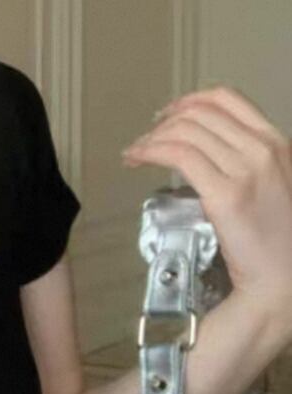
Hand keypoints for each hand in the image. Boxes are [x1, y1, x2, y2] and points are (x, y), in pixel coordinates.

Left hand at [122, 85, 291, 317]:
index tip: (166, 115)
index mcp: (276, 142)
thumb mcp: (272, 183)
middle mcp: (262, 149)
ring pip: (185, 132)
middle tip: (143, 141)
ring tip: (135, 154)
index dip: (189, 101)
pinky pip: (179, 156)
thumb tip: (209, 150)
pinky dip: (151, 152)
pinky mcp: (225, 195)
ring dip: (151, 139)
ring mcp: (245, 170)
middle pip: (199, 115)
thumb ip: (246, 161)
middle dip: (162, 124)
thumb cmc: (275, 238)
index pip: (227, 99)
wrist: (283, 275)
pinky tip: (138, 160)